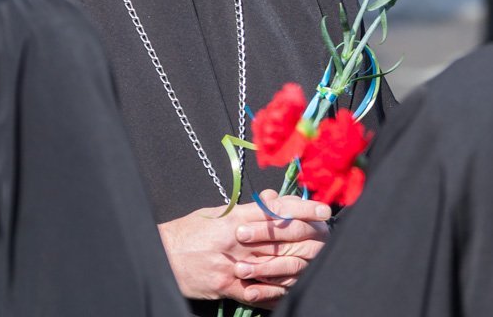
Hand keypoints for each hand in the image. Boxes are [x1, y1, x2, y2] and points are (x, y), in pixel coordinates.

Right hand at [157, 189, 330, 307]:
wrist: (161, 255)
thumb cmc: (189, 232)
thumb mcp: (215, 213)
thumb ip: (245, 208)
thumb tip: (270, 199)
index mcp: (234, 218)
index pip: (275, 210)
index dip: (302, 208)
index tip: (323, 209)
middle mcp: (237, 240)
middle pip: (280, 237)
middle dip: (308, 234)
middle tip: (330, 232)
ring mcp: (232, 265)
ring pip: (274, 265)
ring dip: (298, 265)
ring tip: (319, 263)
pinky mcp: (226, 286)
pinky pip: (257, 292)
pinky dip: (275, 294)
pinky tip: (290, 293)